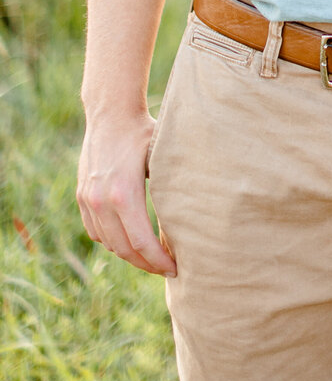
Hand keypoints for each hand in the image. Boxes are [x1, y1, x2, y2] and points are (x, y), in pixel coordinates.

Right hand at [76, 110, 176, 276]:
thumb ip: (173, 187)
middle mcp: (101, 201)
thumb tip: (199, 215)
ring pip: (108, 243)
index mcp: (124, 194)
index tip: (175, 268)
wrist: (111, 112)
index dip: (158, 261)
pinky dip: (112, 240)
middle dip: (146, 264)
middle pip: (124, 249)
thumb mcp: (164, 156)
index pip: (141, 243)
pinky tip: (129, 240)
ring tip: (151, 256)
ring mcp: (88, 200)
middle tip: (166, 269)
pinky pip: (95, 231)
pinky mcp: (82, 196)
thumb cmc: (144, 131)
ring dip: (129, 254)